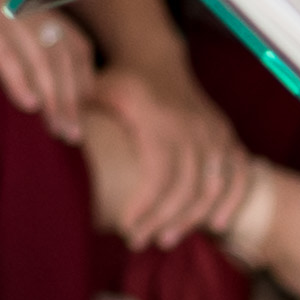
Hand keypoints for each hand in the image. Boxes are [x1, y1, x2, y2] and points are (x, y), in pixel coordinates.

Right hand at [0, 0, 91, 134]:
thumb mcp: (8, 20)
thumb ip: (32, 43)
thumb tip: (51, 88)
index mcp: (41, 6)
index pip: (77, 46)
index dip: (85, 80)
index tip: (85, 113)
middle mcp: (30, 6)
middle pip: (61, 57)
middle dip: (71, 98)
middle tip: (74, 134)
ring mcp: (5, 11)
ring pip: (39, 58)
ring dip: (52, 97)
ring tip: (56, 128)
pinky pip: (4, 54)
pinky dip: (18, 80)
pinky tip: (27, 104)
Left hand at [83, 57, 248, 250]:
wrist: (157, 58)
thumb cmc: (122, 82)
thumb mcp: (98, 91)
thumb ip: (77, 113)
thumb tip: (60, 136)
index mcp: (161, 119)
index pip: (159, 175)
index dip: (146, 207)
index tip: (125, 228)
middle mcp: (194, 127)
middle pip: (185, 187)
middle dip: (162, 220)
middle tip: (138, 241)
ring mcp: (215, 132)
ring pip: (212, 186)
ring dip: (192, 219)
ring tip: (165, 240)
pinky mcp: (228, 136)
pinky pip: (239, 174)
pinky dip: (231, 201)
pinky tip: (216, 225)